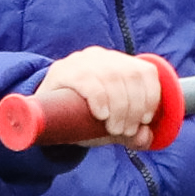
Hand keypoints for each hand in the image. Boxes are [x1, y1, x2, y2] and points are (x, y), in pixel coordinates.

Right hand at [29, 46, 166, 146]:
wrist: (43, 115)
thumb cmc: (82, 118)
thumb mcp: (111, 125)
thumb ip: (131, 133)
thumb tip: (145, 138)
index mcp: (119, 63)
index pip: (145, 71)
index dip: (151, 96)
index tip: (144, 119)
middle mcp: (102, 57)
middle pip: (129, 76)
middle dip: (133, 108)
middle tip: (126, 130)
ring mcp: (81, 61)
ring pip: (111, 78)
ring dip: (119, 108)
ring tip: (114, 129)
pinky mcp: (62, 70)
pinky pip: (88, 81)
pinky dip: (100, 99)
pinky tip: (101, 115)